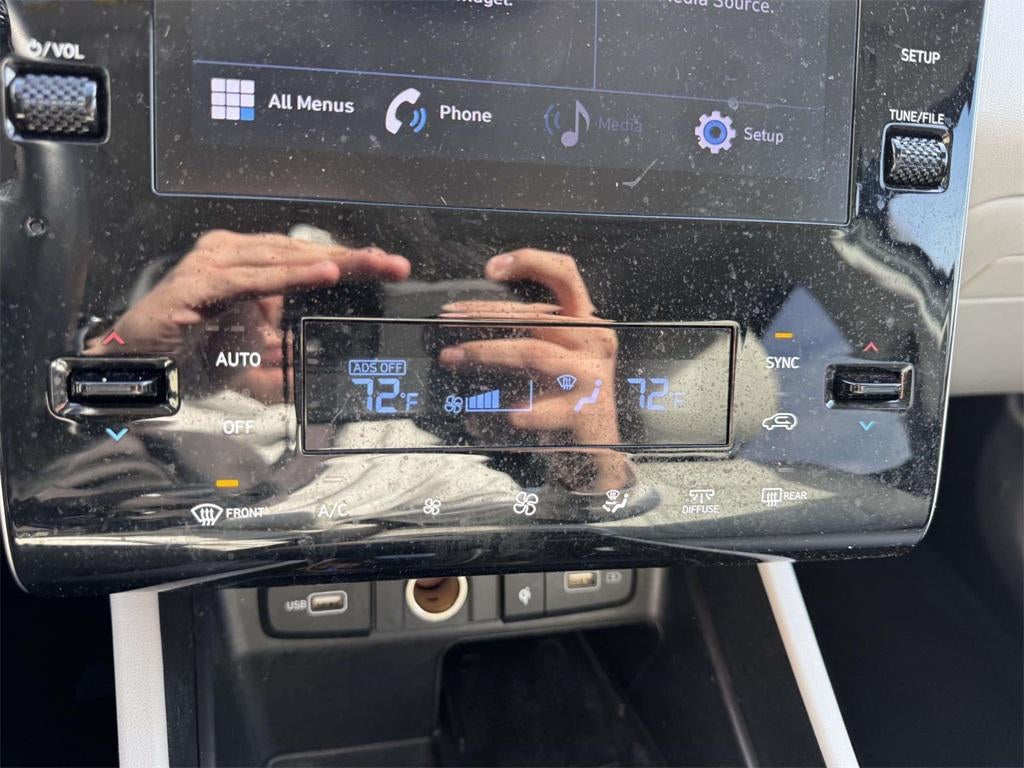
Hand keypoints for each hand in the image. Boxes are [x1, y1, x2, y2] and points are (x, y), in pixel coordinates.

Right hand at [86, 230, 409, 355]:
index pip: (307, 259)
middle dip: (352, 260)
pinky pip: (251, 279)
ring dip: (328, 263)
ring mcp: (213, 265)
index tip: (389, 268)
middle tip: (393, 265)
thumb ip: (282, 363)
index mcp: (247, 267)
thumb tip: (314, 369)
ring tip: (367, 265)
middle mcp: (231, 256)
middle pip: (301, 253)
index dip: (350, 262)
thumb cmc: (186, 357)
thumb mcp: (249, 363)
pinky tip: (322, 273)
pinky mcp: (198, 283)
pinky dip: (289, 276)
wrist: (132, 369)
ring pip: (281, 259)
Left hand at [438, 249, 632, 490]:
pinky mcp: (587, 414)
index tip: (490, 269)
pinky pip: (547, 409)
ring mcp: (593, 378)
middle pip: (536, 315)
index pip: (565, 275)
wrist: (597, 453)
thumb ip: (528, 335)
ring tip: (453, 357)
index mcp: (586, 324)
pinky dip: (524, 410)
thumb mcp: (555, 359)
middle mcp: (593, 343)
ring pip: (534, 353)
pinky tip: (506, 414)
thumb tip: (468, 318)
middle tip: (446, 321)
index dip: (530, 262)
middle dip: (484, 316)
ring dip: (488, 353)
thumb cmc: (566, 402)